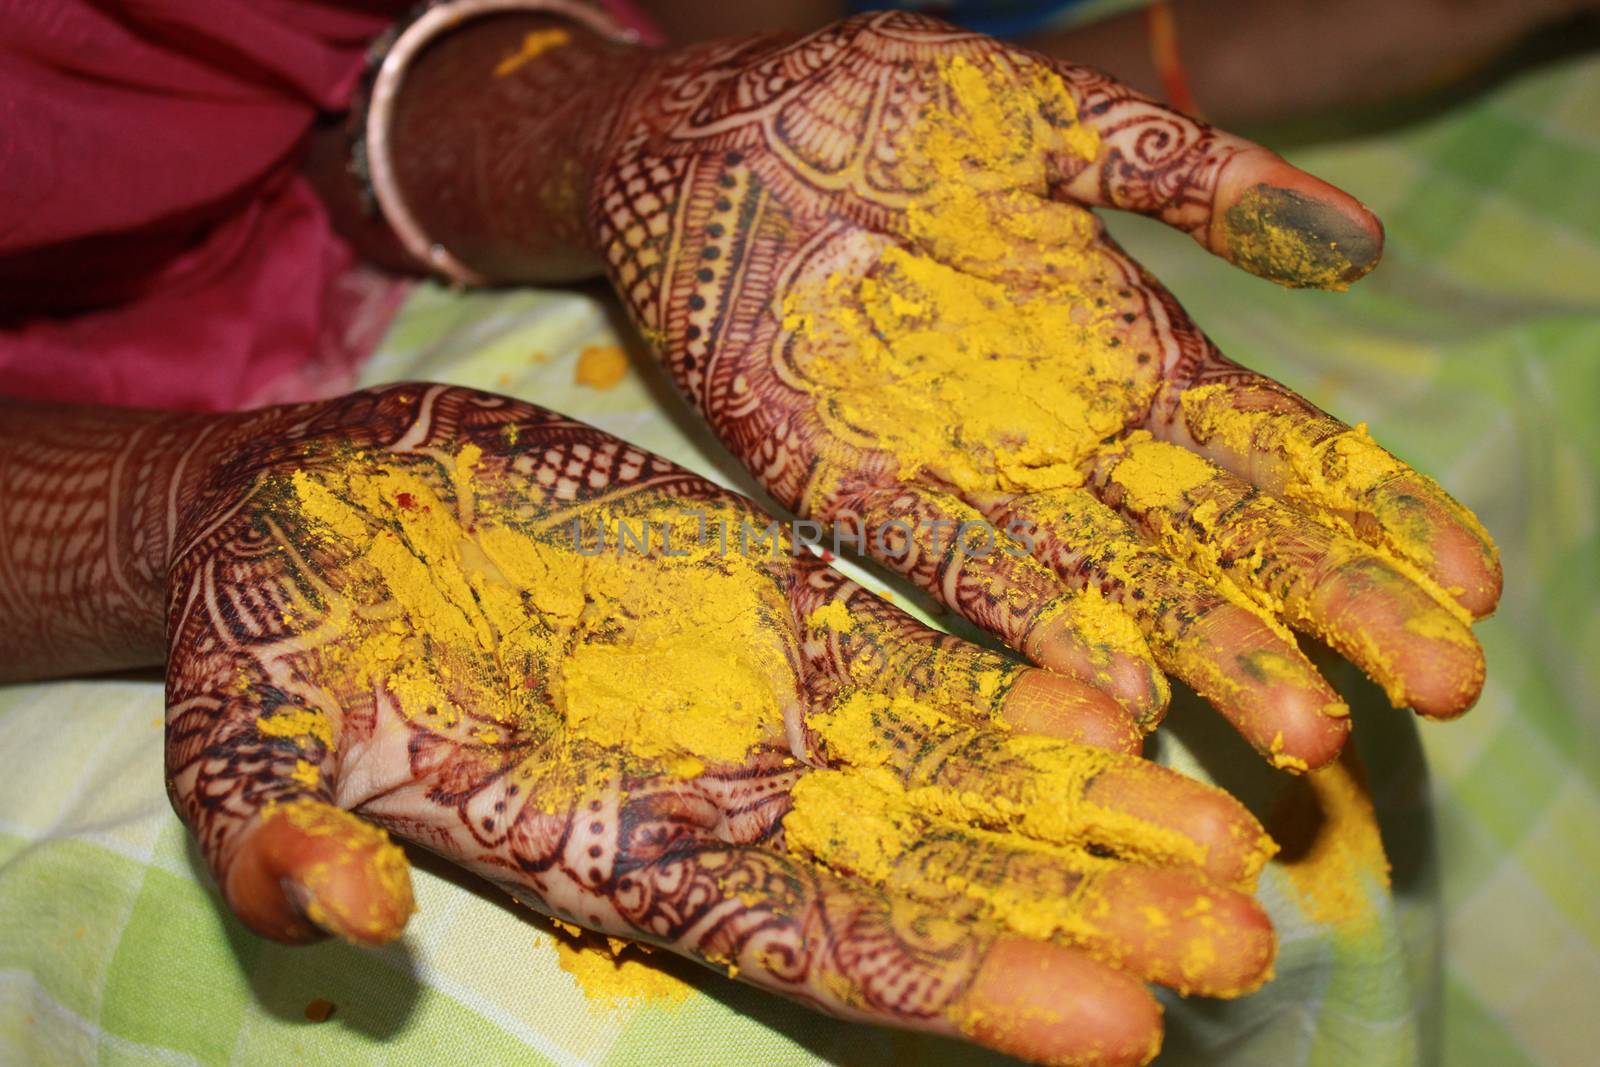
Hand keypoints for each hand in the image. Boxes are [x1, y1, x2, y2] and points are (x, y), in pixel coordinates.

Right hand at [167, 383, 1274, 1065]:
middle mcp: (717, 794)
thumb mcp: (242, 741)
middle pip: (936, 873)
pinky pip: (918, 656)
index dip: (961, 984)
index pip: (815, 947)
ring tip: (1237, 840)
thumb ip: (283, 837)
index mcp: (614, 853)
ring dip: (1098, 812)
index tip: (1114, 1026)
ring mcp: (757, 697)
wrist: (308, 509)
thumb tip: (337, 913)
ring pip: (960, 771)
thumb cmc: (268, 637)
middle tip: (1246, 940)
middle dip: (1086, 913)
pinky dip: (1022, 686)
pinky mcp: (769, 599)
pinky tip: (1131, 705)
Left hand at [595, 11, 1500, 769]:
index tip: (1467, 581)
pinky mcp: (864, 491)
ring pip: (1115, 577)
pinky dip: (1040, 632)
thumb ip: (1188, 179)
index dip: (1372, 510)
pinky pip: (965, 575)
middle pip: (1219, 533)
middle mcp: (1067, 431)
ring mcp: (972, 470)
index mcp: (1125, 345)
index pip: (1276, 445)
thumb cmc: (871, 110)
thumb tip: (1363, 245)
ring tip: (1307, 727)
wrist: (703, 139)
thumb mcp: (1047, 123)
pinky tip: (1114, 692)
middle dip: (1328, 608)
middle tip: (1440, 686)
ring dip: (1209, 651)